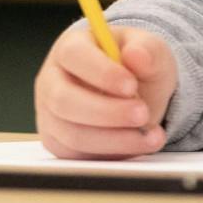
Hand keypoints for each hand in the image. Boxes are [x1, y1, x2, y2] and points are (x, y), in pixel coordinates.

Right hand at [35, 25, 177, 158]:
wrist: (137, 94)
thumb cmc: (136, 66)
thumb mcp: (150, 50)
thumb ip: (148, 50)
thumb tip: (137, 55)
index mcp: (70, 47)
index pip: (74, 55)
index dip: (101, 72)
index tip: (132, 86)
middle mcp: (52, 80)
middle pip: (64, 100)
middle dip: (108, 112)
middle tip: (143, 114)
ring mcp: (50, 114)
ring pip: (72, 134)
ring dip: (115, 139)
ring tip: (151, 135)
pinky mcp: (58, 143)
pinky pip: (78, 155)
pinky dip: (111, 153)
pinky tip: (139, 145)